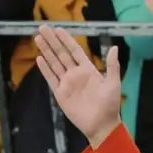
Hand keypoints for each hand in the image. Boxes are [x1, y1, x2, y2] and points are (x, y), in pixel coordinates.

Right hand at [32, 26, 124, 141]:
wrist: (101, 124)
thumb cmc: (110, 104)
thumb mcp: (113, 83)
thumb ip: (112, 65)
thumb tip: (115, 47)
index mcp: (88, 70)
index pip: (75, 50)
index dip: (66, 39)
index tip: (58, 29)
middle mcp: (75, 74)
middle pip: (61, 54)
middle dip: (52, 41)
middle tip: (42, 27)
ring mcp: (67, 83)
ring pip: (54, 63)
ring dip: (46, 51)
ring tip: (37, 39)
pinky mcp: (60, 93)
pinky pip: (51, 78)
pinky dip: (45, 69)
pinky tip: (39, 58)